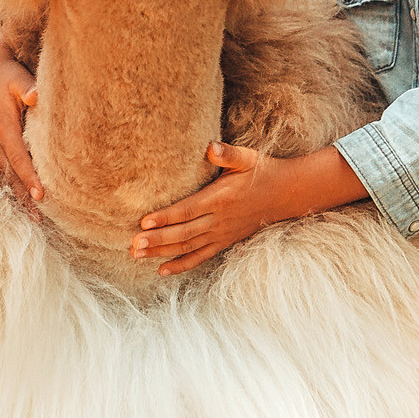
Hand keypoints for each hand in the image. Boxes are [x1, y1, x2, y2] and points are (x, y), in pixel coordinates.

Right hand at [0, 29, 42, 201]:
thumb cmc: (6, 73)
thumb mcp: (18, 77)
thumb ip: (28, 88)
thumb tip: (38, 96)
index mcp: (2, 126)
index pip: (18, 158)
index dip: (30, 178)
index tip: (41, 196)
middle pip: (9, 173)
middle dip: (23, 195)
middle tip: (38, 218)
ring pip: (1, 172)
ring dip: (14, 192)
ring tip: (30, 214)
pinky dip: (6, 180)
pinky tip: (16, 195)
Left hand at [131, 142, 287, 275]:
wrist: (285, 194)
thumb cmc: (262, 172)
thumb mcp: (247, 157)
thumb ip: (227, 154)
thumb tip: (210, 147)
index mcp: (220, 198)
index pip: (187, 210)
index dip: (165, 217)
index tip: (143, 223)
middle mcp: (219, 220)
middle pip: (183, 233)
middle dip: (157, 239)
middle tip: (133, 245)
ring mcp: (221, 234)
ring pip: (188, 246)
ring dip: (162, 252)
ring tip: (137, 255)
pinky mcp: (224, 241)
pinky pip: (201, 256)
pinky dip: (181, 264)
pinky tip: (162, 270)